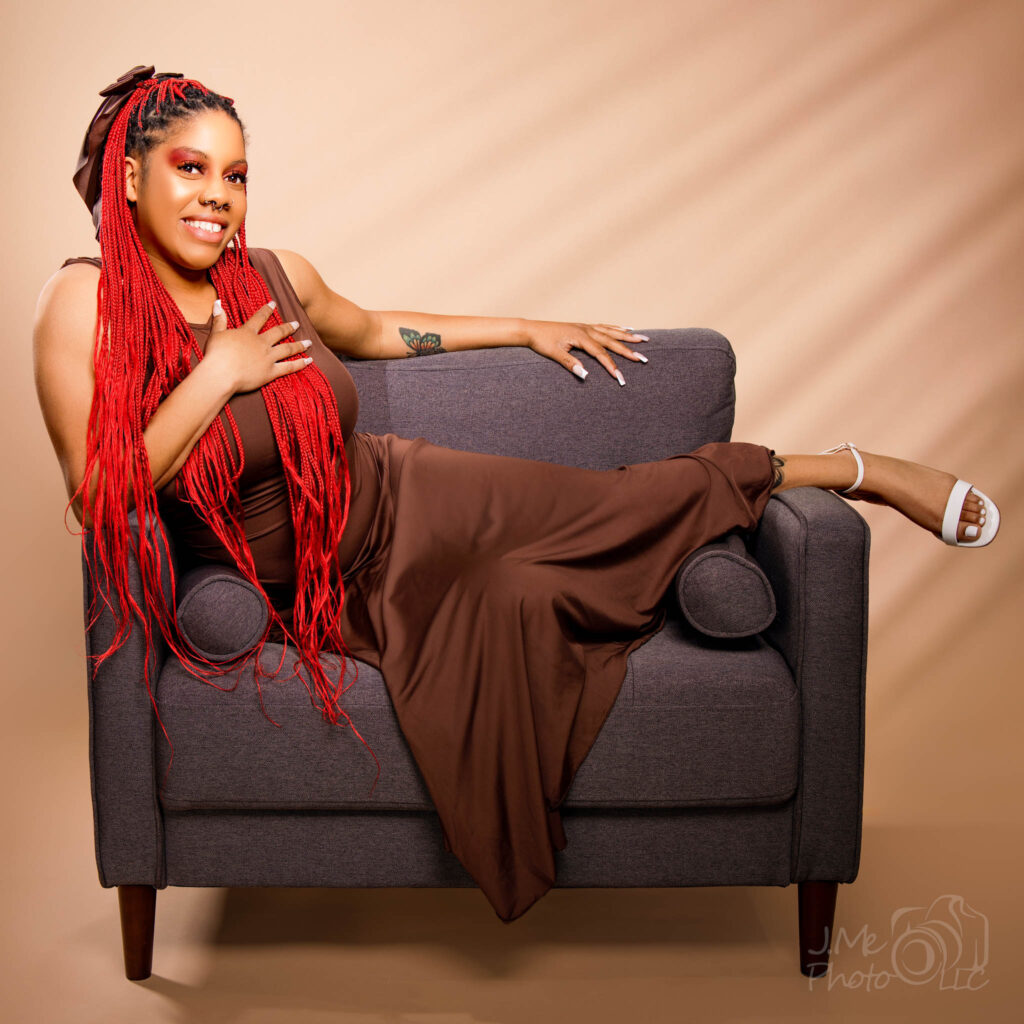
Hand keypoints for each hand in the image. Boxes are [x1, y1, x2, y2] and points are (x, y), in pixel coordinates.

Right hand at [204, 299, 313, 393]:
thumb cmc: (215, 355)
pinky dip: (300, 364)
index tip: (274, 304)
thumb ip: (219, 319)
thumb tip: (218, 302)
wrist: (221, 373)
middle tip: (297, 323)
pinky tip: (309, 360)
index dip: (267, 310)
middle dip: (288, 327)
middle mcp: (261, 343)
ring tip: (309, 342)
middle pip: (278, 332)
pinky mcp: (271, 372)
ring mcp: (268, 357)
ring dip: (299, 345)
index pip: (259, 318)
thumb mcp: (216, 334)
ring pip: (287, 349)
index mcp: (247, 333)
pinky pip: (288, 367)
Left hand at [523, 319, 648, 384]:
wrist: (532, 330)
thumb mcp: (554, 354)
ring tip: (643, 339)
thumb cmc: (542, 342)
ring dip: (628, 336)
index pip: (601, 354)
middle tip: (644, 358)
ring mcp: (586, 327)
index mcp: (581, 337)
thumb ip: (570, 363)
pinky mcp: (584, 326)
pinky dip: (617, 328)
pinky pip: (605, 327)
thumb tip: (585, 375)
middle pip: (612, 341)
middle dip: (629, 351)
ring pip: (612, 332)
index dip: (612, 366)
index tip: (621, 378)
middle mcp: (587, 330)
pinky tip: (626, 328)